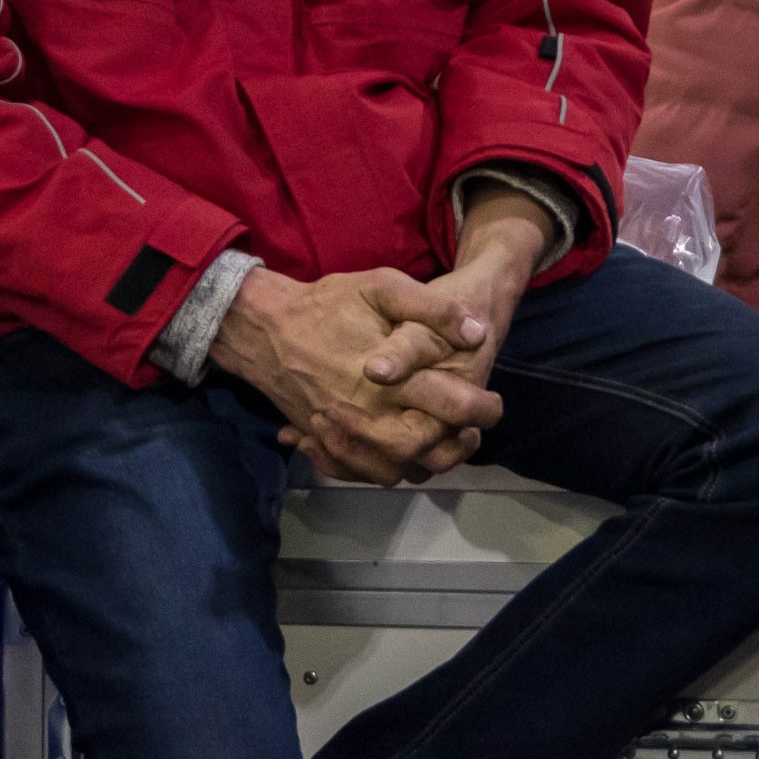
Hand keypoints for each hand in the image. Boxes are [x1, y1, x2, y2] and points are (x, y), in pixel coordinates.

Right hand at [290, 186, 554, 482]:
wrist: (264, 328)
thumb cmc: (328, 304)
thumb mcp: (383, 287)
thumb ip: (434, 310)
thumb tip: (476, 334)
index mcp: (387, 378)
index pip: (449, 407)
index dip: (481, 409)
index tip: (494, 404)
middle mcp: (364, 415)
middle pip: (423, 449)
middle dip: (456, 444)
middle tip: (473, 427)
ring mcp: (341, 433)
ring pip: (393, 470)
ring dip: (424, 462)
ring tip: (444, 440)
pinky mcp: (322, 441)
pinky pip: (360, 472)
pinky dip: (386, 469)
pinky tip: (402, 450)